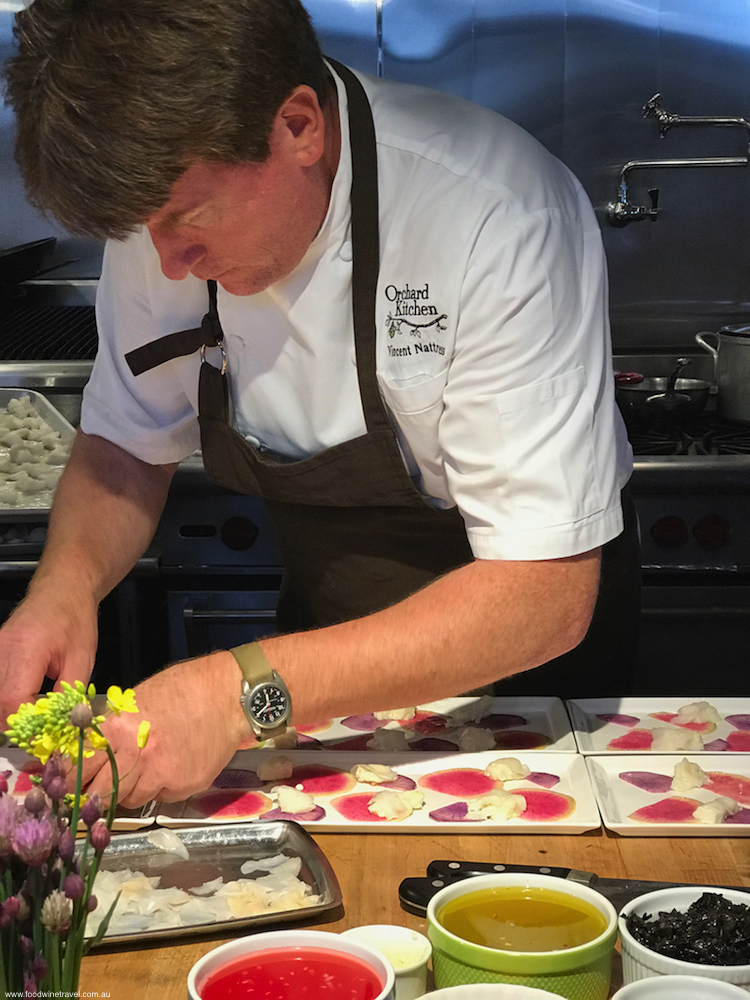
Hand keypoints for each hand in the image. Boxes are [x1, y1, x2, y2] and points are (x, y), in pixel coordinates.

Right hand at [0, 588, 97, 725]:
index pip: (12, 701)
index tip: (47, 734)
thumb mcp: (82, 658)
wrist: (62, 588)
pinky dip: (6, 701)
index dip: (27, 725)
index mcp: (25, 651)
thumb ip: (70, 694)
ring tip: (36, 720)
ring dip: (10, 715)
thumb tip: (66, 726)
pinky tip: (25, 705)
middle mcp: (0, 652)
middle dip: (17, 725)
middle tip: (42, 733)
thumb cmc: (75, 620)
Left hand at [81, 651, 249, 808]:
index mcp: (117, 732)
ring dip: (131, 790)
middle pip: (99, 796)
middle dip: (95, 796)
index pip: (78, 770)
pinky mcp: (184, 787)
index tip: (65, 788)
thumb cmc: (184, 688)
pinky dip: (161, 787)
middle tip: (97, 791)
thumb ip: (114, 729)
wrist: (229, 694)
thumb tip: (93, 751)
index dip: (69, 782)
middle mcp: (135, 758)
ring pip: (130, 800)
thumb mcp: (137, 700)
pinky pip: (161, 797)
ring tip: (146, 767)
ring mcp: (161, 776)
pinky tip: (172, 765)